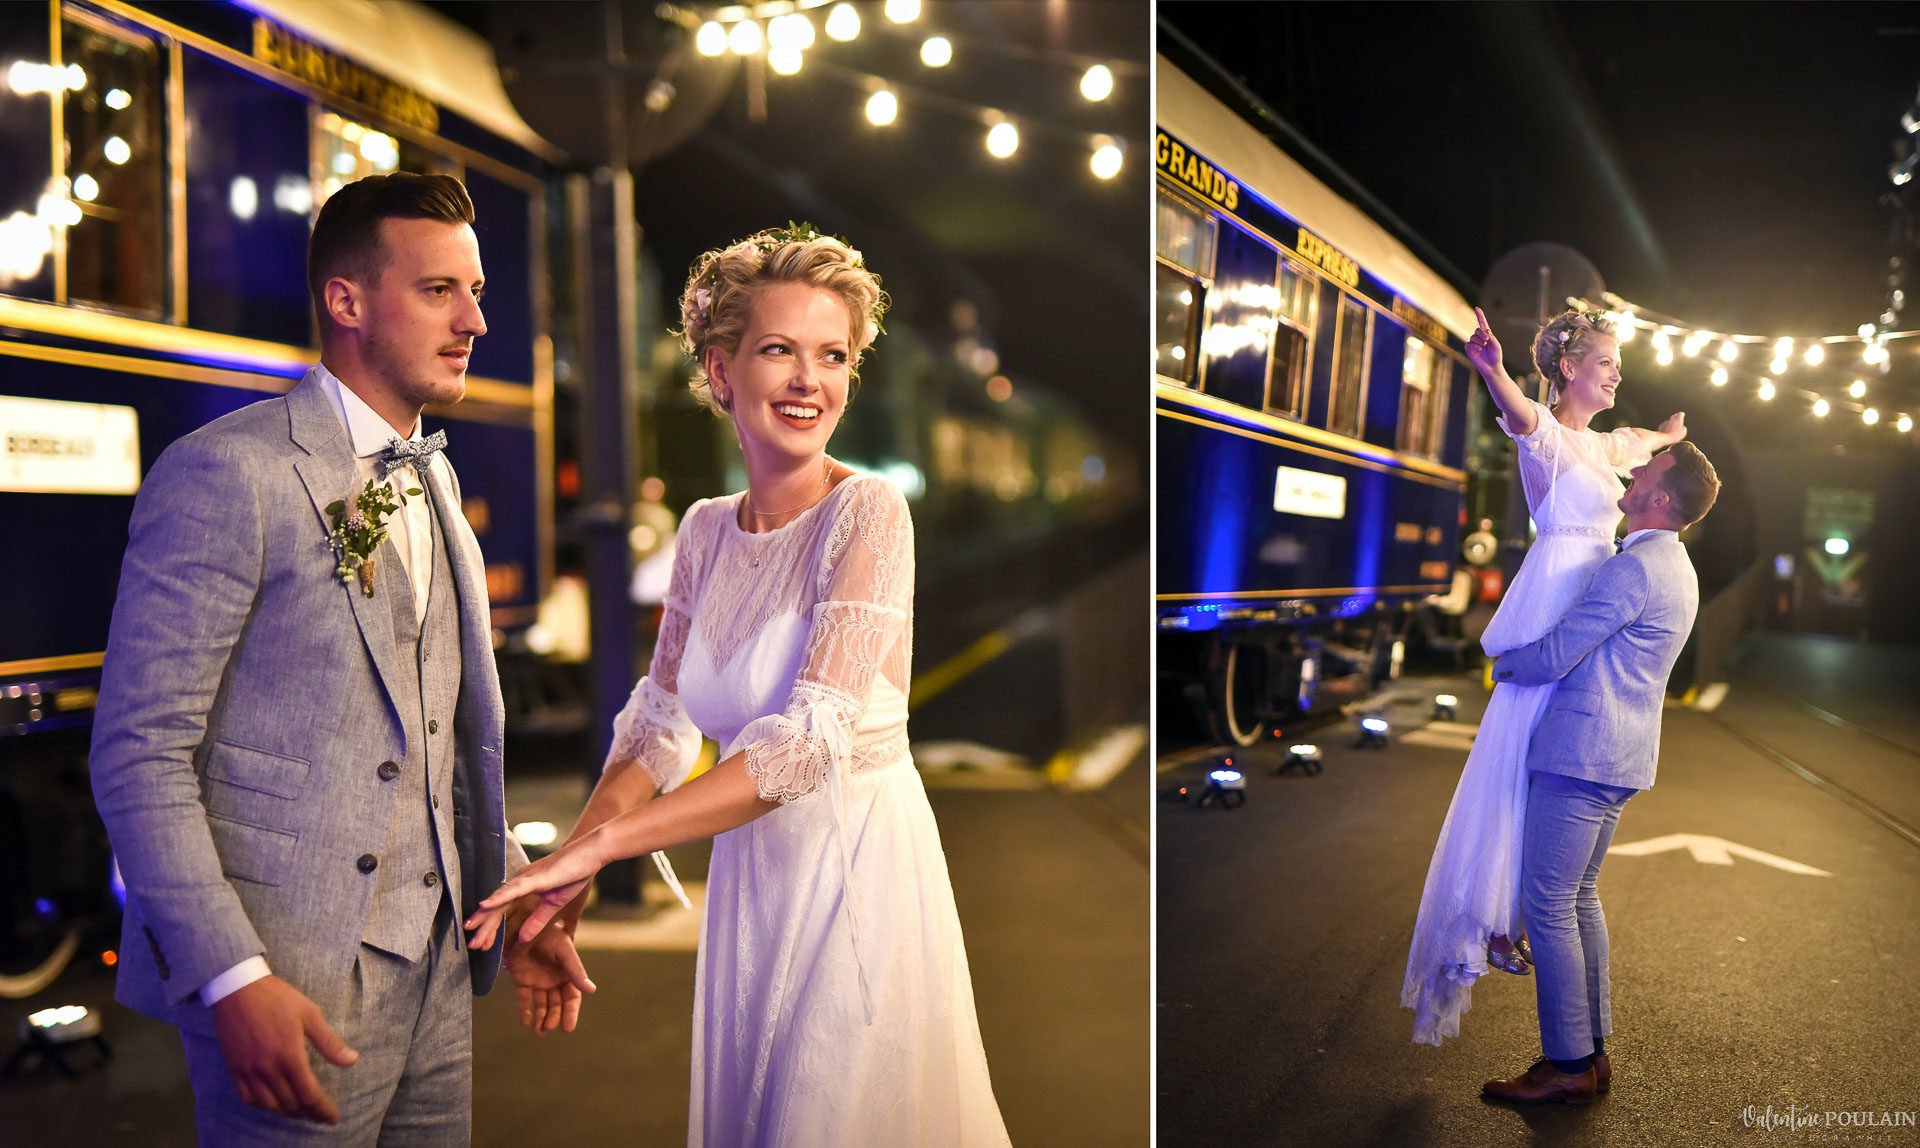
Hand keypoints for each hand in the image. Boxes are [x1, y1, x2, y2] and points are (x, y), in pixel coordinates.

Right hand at [210, 975, 358, 1123]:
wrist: (238, 989)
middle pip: (290, 1103)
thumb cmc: (278, 998)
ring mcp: (248, 1070)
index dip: (323, 1110)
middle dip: (307, 1113)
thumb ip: (329, 1042)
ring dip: (286, 1112)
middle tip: (319, 1114)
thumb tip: (352, 1061)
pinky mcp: (234, 1068)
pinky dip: (262, 1105)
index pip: (309, 1094)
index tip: (333, 1118)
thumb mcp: (310, 1014)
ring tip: (300, 1110)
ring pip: (268, 1105)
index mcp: (289, 1056)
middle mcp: (267, 1068)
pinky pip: (247, 1098)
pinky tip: (272, 1102)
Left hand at [465, 835, 603, 950]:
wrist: (590, 854)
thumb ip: (537, 921)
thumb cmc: (574, 875)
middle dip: (483, 926)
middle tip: (471, 945)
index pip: (502, 910)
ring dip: (485, 915)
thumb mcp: (554, 905)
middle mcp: (520, 881)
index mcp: (524, 887)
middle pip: (497, 907)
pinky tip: (485, 905)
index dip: (491, 928)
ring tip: (470, 928)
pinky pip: (514, 889)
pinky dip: (498, 898)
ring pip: (500, 899)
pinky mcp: (536, 877)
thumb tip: (522, 939)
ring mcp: (526, 878)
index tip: (482, 946)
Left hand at [503, 912, 595, 1034]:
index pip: (572, 997)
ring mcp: (537, 980)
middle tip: (549, 1028)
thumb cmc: (548, 933)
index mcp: (567, 972)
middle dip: (554, 1017)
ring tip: (539, 1031)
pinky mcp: (521, 979)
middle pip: (556, 1004)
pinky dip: (524, 1010)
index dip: (571, 1012)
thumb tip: (592, 990)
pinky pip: (523, 998)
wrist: (523, 923)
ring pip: (541, 1004)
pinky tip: (525, 1022)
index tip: (568, 1028)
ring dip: (540, 1017)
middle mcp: (553, 978)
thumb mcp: (564, 951)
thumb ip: (575, 970)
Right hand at [1466, 306, 1504, 377]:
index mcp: (1487, 335)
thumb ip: (1490, 337)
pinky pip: (1469, 343)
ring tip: (1484, 347)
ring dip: (1479, 341)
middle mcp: (1480, 338)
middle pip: (1477, 330)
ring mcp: (1474, 343)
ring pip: (1473, 336)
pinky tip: (1479, 350)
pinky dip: (1474, 346)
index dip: (1479, 315)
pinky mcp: (1469, 349)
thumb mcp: (1496, 344)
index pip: (1482, 323)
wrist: (1491, 367)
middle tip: (1487, 340)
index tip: (1477, 308)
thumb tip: (1482, 334)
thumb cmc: (1496, 356)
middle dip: (1482, 334)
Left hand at [1657, 411, 1686, 444]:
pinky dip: (1666, 426)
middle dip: (1676, 416)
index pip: (1681, 413)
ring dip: (1671, 422)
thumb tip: (1682, 427)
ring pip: (1669, 420)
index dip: (1682, 414)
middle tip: (1678, 419)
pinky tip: (1667, 430)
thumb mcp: (1683, 433)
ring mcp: (1666, 422)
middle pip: (1674, 415)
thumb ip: (1684, 428)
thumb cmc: (1675, 435)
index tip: (1682, 414)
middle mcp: (1672, 419)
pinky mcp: (1661, 425)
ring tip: (1673, 427)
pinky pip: (1665, 424)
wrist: (1665, 438)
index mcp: (1678, 420)